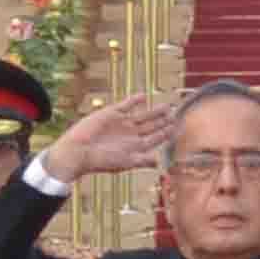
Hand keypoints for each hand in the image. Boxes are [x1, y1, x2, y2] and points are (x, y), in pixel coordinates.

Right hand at [49, 88, 187, 184]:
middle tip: (177, 114)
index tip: (180, 127)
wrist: (79, 151)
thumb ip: (142, 161)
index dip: (168, 133)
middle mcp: (131, 134)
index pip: (156, 138)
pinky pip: (126, 105)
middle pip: (152, 126)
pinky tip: (143, 96)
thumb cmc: (101, 160)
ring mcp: (122, 123)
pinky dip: (134, 100)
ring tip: (167, 106)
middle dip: (164, 121)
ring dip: (154, 111)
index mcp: (136, 146)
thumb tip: (159, 162)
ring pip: (143, 115)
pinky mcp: (111, 114)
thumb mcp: (124, 162)